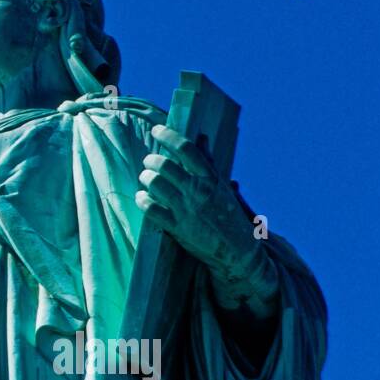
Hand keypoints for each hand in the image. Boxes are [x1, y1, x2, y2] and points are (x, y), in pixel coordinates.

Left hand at [135, 124, 278, 320]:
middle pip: (164, 165)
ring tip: (146, 178)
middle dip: (151, 160)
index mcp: (211, 178)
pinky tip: (142, 197)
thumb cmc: (229, 215)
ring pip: (154, 184)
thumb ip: (208, 162)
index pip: (186, 149)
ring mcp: (186, 209)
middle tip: (149, 161)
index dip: (168, 135)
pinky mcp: (176, 227)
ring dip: (145, 178)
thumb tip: (201, 139)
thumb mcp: (221, 186)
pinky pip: (150, 208)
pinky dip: (142, 200)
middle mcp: (198, 191)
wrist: (237, 250)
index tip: (157, 129)